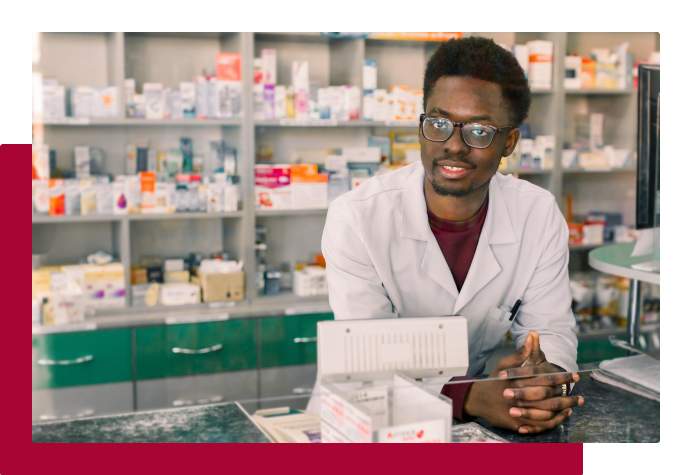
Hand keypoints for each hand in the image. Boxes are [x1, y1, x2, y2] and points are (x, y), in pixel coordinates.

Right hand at [463, 332, 581, 433]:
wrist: (477, 399)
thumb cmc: (493, 380)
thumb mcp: (505, 364)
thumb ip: (521, 353)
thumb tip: (533, 335)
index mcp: (518, 380)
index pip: (546, 378)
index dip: (562, 377)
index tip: (575, 376)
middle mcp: (519, 396)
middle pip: (549, 398)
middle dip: (567, 397)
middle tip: (581, 397)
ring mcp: (518, 410)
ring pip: (546, 413)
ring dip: (562, 410)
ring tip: (574, 407)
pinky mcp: (517, 423)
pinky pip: (539, 425)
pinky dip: (553, 421)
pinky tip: (561, 417)